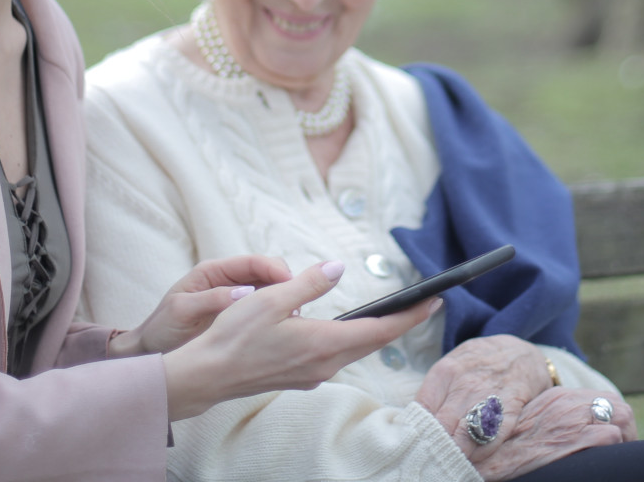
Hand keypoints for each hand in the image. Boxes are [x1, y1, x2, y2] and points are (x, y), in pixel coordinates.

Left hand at [107, 255, 293, 358]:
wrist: (151, 352)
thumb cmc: (162, 329)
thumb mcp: (182, 311)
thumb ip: (211, 299)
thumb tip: (244, 293)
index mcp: (213, 272)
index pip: (252, 263)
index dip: (275, 270)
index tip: (292, 284)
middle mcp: (227, 281)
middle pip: (267, 273)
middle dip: (285, 285)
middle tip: (298, 305)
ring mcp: (234, 299)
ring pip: (269, 293)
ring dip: (283, 302)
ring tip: (295, 320)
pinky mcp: (238, 318)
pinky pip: (263, 312)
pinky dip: (276, 317)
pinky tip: (285, 331)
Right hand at [162, 260, 438, 420]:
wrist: (209, 375)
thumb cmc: (236, 336)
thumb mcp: (272, 298)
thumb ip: (308, 284)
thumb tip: (336, 268)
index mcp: (323, 343)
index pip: (380, 330)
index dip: (410, 316)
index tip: (434, 302)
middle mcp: (324, 363)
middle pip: (373, 343)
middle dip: (400, 323)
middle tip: (423, 304)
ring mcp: (313, 374)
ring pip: (355, 351)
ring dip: (375, 333)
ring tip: (392, 315)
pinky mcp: (300, 376)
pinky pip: (336, 356)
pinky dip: (351, 340)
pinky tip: (345, 330)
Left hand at [414, 335, 552, 453]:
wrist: (518, 353)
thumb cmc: (477, 363)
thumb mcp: (452, 365)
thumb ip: (434, 391)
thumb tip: (413, 419)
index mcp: (445, 372)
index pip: (423, 408)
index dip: (418, 429)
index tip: (415, 442)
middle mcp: (465, 384)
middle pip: (442, 425)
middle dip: (434, 444)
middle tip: (428, 458)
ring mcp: (488, 396)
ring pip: (465, 435)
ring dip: (455, 452)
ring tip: (447, 462)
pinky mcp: (510, 408)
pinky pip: (492, 437)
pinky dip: (480, 453)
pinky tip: (472, 460)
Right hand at [469, 390, 635, 480]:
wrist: (483, 455)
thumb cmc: (503, 447)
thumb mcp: (528, 425)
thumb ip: (550, 421)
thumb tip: (571, 432)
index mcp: (557, 399)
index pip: (603, 400)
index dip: (613, 421)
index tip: (611, 439)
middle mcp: (567, 405)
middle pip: (619, 407)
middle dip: (627, 429)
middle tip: (622, 451)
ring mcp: (571, 422)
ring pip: (621, 419)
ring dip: (625, 440)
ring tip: (616, 458)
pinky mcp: (572, 441)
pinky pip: (610, 438)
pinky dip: (614, 449)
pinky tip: (604, 462)